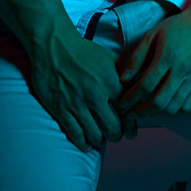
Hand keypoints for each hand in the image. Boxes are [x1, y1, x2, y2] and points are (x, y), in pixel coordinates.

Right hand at [28, 27, 124, 150]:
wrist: (53, 46)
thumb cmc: (83, 50)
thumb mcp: (110, 58)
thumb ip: (124, 74)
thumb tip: (137, 85)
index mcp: (111, 82)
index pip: (127, 111)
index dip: (131, 125)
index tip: (132, 132)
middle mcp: (96, 96)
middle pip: (113, 127)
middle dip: (117, 135)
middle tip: (117, 136)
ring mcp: (77, 104)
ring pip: (94, 134)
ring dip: (100, 140)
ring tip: (102, 139)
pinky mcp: (60, 109)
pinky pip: (74, 134)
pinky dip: (83, 142)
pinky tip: (86, 144)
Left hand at [116, 9, 190, 117]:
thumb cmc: (180, 26)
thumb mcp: (154, 34)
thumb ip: (137, 56)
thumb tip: (124, 79)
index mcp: (168, 56)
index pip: (145, 85)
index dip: (130, 98)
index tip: (122, 104)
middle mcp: (183, 70)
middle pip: (159, 101)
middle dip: (140, 111)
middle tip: (130, 113)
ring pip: (173, 106)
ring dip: (157, 112)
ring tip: (146, 110)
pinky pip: (188, 105)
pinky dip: (175, 109)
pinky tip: (166, 104)